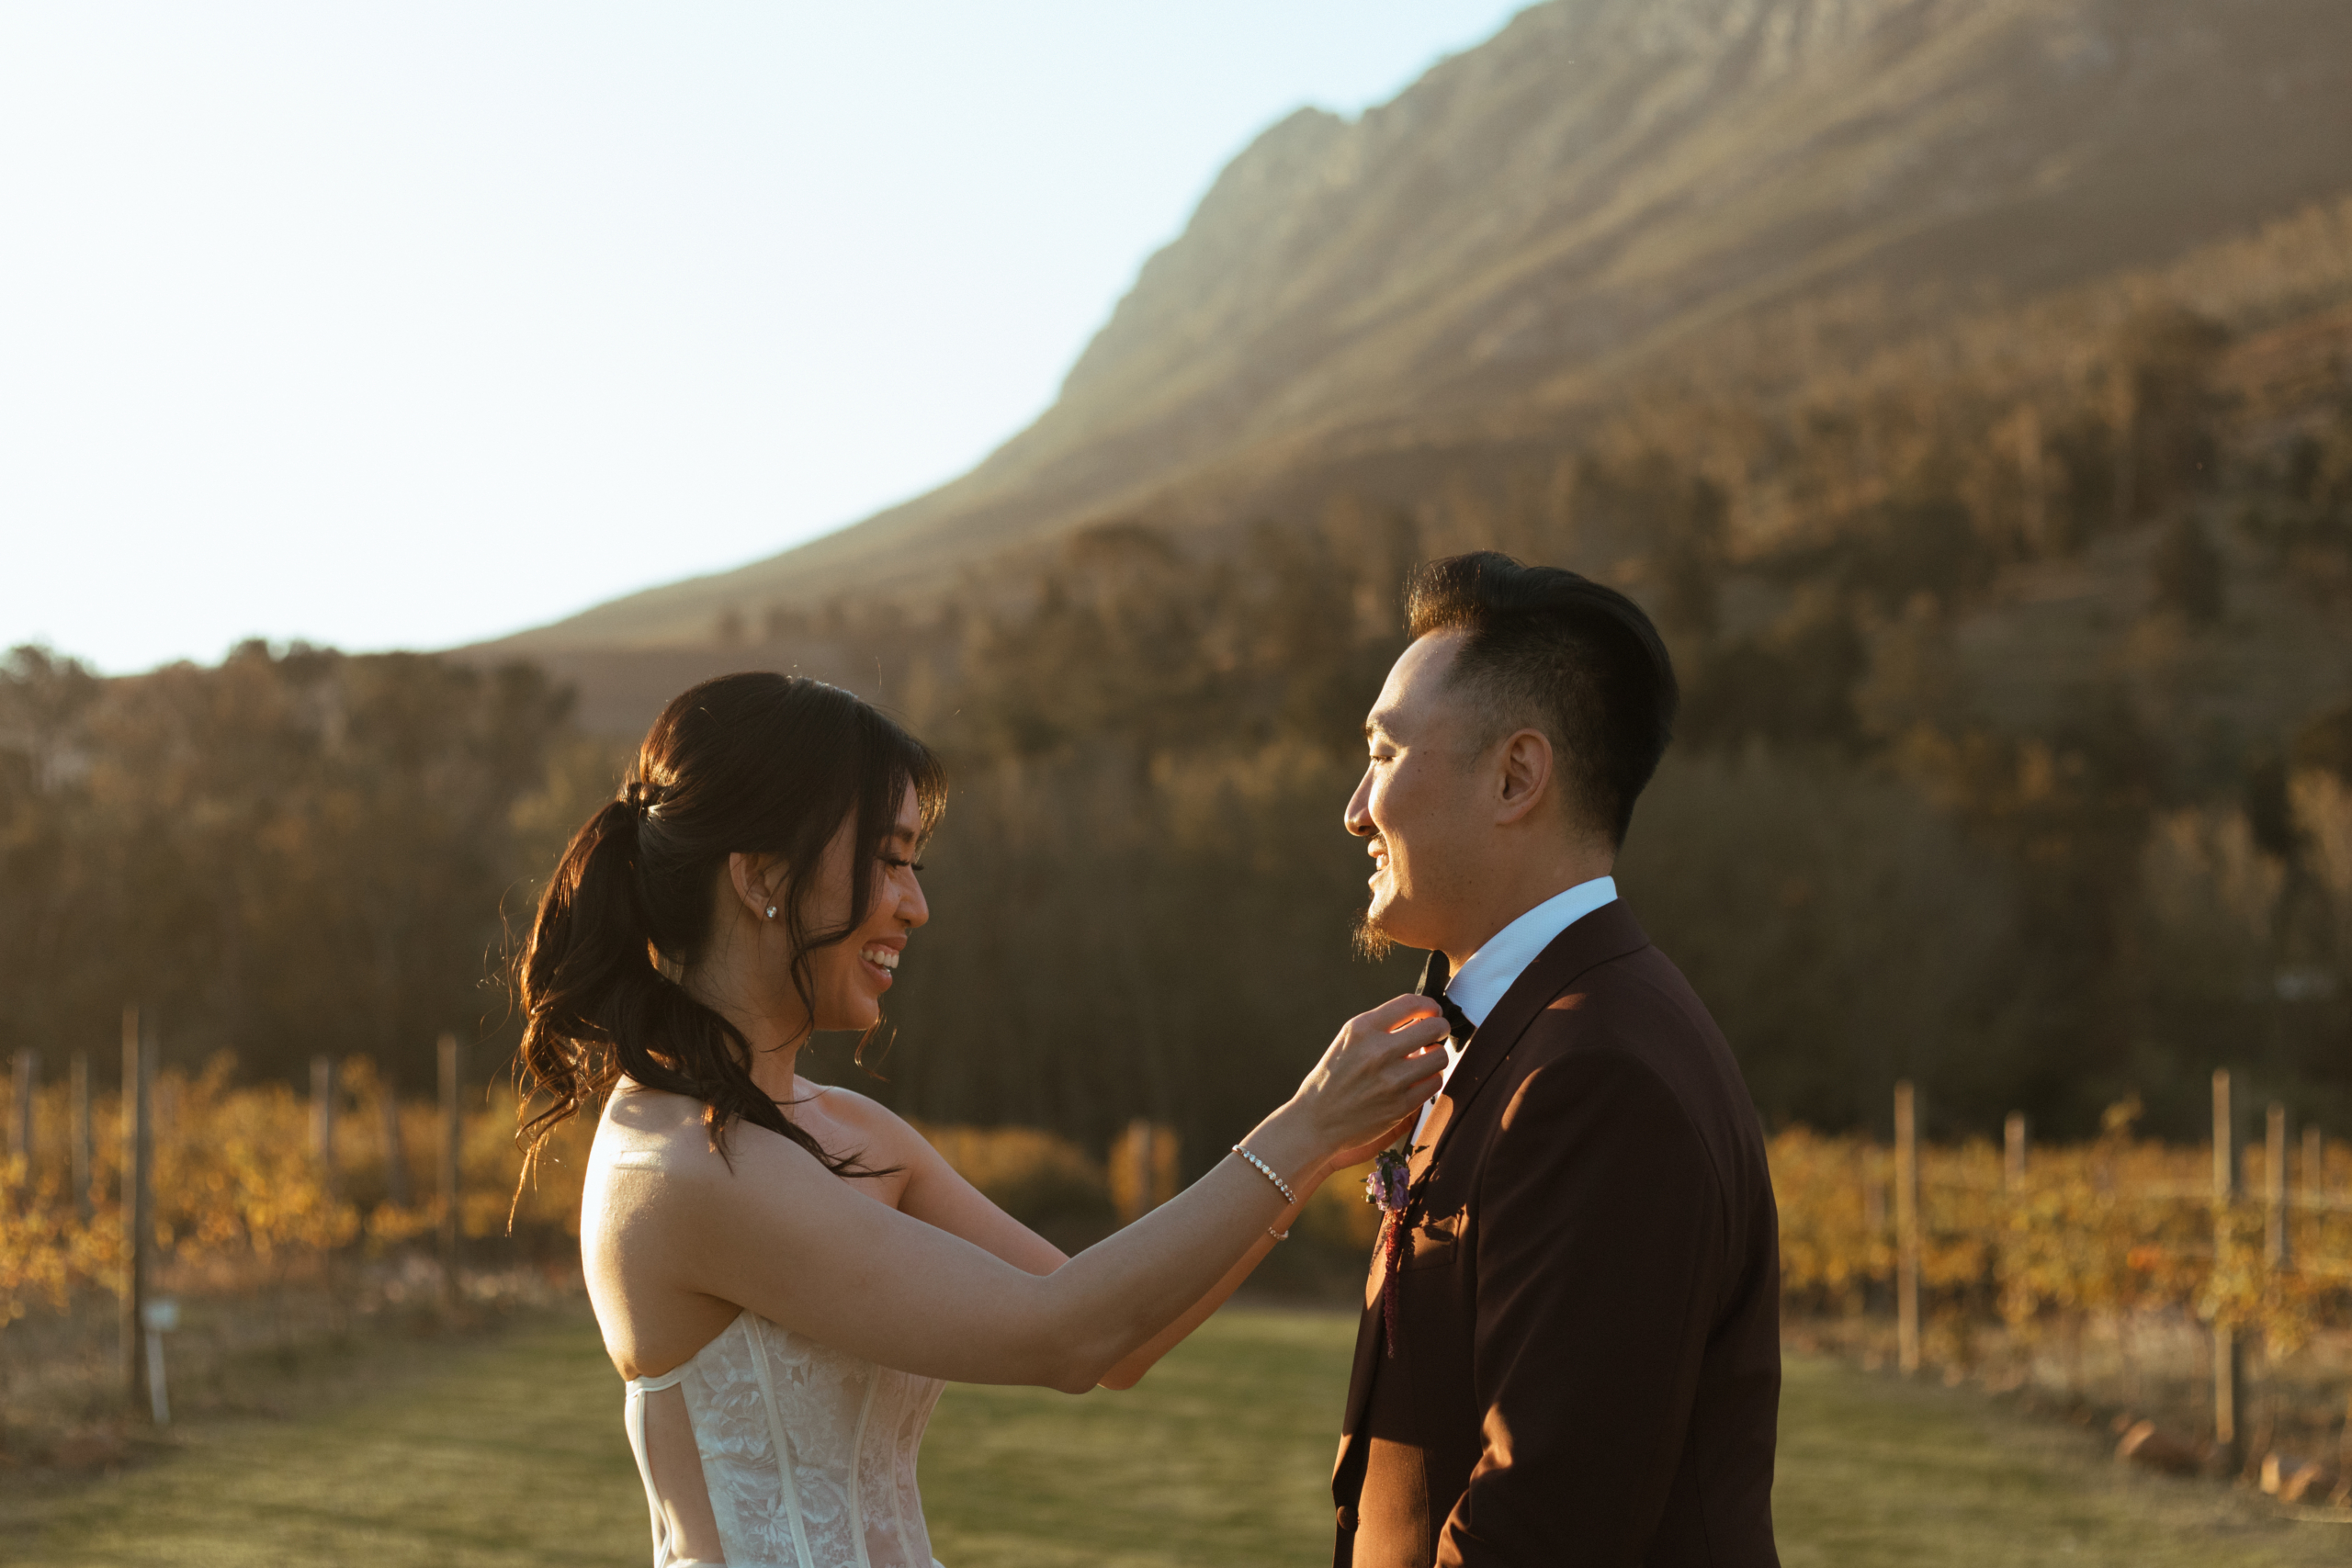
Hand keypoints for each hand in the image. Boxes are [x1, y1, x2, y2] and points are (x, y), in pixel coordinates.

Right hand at [1287, 996, 1448, 1166]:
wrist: (1317, 1121)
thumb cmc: (1332, 1079)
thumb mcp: (1347, 1041)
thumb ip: (1380, 1027)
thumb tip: (1420, 1017)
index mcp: (1361, 1029)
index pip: (1410, 1003)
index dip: (1429, 1005)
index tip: (1432, 1011)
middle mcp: (1377, 1051)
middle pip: (1433, 1028)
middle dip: (1439, 1028)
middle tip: (1435, 1035)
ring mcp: (1391, 1080)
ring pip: (1440, 1057)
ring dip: (1436, 1056)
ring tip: (1424, 1060)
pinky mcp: (1401, 1105)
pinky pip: (1435, 1082)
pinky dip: (1430, 1080)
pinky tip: (1419, 1080)